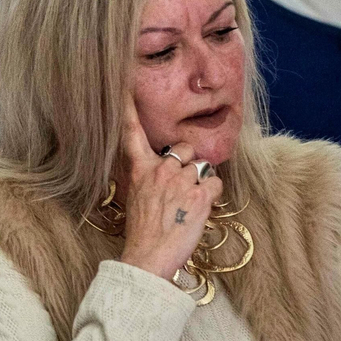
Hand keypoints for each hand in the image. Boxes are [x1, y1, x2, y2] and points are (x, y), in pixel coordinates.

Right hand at [116, 96, 223, 281]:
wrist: (148, 258)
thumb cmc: (143, 233)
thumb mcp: (137, 198)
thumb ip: (150, 178)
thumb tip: (169, 171)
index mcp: (140, 170)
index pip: (131, 132)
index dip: (127, 107)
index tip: (124, 83)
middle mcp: (160, 170)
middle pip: (184, 147)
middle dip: (189, 162)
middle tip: (183, 187)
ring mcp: (180, 182)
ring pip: (203, 166)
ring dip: (202, 182)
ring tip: (190, 204)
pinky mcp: (199, 196)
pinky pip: (216, 182)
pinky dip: (213, 195)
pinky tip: (201, 209)